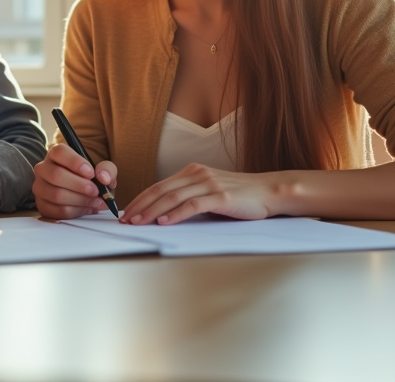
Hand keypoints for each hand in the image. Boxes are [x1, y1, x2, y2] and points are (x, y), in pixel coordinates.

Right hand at [32, 143, 116, 219]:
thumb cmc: (92, 178)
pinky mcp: (42, 206)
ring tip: (95, 201)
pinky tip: (86, 208)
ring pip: (56, 195)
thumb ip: (107, 169)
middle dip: (79, 185)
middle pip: (56, 175)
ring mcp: (40, 188)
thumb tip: (103, 177)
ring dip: (80, 200)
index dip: (75, 162)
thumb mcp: (103, 170)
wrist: (87, 193)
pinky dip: (76, 211)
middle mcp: (44, 168)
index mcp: (56, 154)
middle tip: (95, 191)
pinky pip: (57, 211)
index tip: (91, 173)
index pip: (59, 152)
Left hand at [121, 164, 273, 224]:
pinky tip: (164, 222)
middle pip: (161, 190)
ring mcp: (209, 183)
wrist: (268, 191)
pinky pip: (193, 205)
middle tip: (125, 220)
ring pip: (173, 197)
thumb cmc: (239, 196)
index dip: (140, 199)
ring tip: (138, 223)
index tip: (126, 212)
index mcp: (192, 171)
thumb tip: (164, 213)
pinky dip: (176, 214)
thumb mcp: (210, 192)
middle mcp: (198, 174)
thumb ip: (190, 196)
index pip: (158, 185)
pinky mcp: (221, 196)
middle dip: (140, 206)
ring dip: (152, 211)